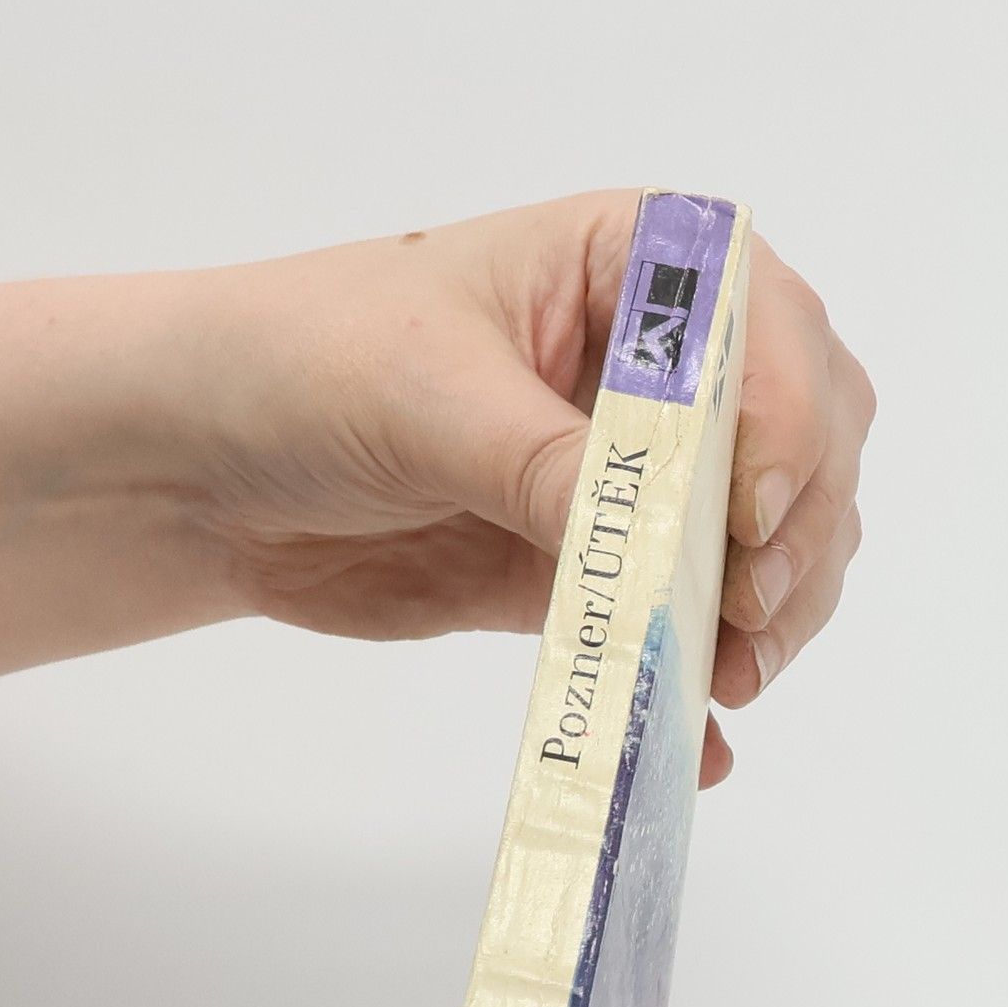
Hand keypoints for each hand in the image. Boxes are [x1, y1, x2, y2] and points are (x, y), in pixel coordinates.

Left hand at [182, 190, 874, 786]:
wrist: (207, 469)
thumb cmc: (304, 365)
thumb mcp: (429, 393)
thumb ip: (547, 465)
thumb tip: (652, 549)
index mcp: (630, 268)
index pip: (768, 326)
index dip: (788, 417)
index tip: (751, 508)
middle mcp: (654, 370)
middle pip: (800, 440)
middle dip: (799, 529)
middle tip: (749, 610)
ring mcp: (631, 478)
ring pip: (763, 543)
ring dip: (771, 615)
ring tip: (727, 679)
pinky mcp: (589, 573)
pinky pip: (676, 629)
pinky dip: (698, 685)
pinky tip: (700, 738)